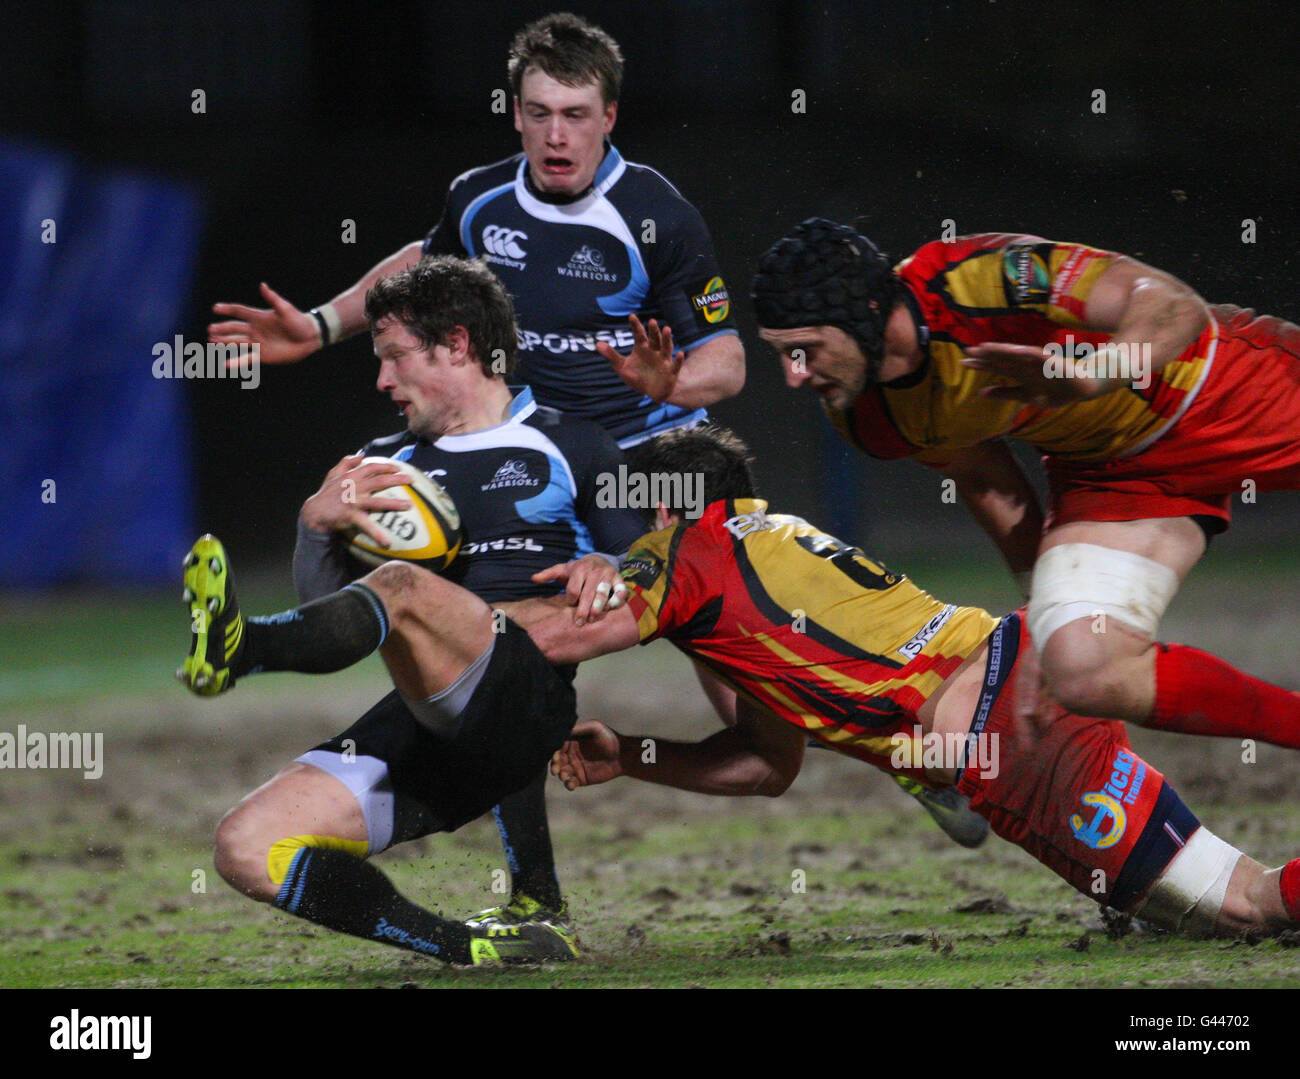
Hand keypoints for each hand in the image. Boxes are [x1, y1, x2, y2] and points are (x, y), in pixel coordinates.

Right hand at [209, 282, 322, 366]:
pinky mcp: (262, 355)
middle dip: (222, 328)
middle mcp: (255, 329)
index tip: (216, 308)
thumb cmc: (299, 321)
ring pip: (237, 342)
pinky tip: (225, 364)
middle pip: (234, 327)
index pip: (239, 311)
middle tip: (211, 329)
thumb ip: (273, 299)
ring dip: (224, 342)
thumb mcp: (286, 309)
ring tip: (212, 341)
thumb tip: (262, 285)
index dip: (228, 309)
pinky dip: (236, 362)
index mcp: (259, 316)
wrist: (310, 338)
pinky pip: (246, 359)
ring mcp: (258, 342)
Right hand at [300, 454, 410, 546]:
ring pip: (377, 502)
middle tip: (411, 480)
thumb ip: (345, 463)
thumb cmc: (326, 495)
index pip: (371, 467)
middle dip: (397, 479)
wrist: (313, 513)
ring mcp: (353, 502)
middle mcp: (354, 487)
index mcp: (351, 477)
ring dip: (394, 504)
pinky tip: (387, 542)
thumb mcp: (332, 475)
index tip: (398, 467)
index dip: (386, 466)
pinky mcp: (350, 516)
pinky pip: (366, 525)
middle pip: (379, 481)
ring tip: (409, 505)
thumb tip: (360, 454)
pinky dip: (376, 533)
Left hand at [532, 556, 628, 624]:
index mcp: (579, 569)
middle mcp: (594, 571)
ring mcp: (608, 575)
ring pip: (603, 593)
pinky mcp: (619, 579)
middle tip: (580, 623)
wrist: (598, 559)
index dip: (570, 599)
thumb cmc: (577, 570)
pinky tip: (610, 609)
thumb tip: (533, 578)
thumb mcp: (562, 570)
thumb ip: (548, 574)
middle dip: (583, 609)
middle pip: (588, 593)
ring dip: (599, 607)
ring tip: (594, 618)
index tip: (569, 606)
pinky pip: (620, 591)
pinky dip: (617, 600)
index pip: (573, 588)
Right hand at [551, 720, 622, 789]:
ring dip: (561, 774)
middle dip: (554, 765)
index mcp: (571, 741)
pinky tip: (571, 783)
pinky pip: (571, 783)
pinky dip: (569, 784)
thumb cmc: (609, 738)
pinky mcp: (581, 779)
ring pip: (562, 772)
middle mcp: (570, 754)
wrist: (623, 755)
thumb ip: (578, 728)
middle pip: (557, 761)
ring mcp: (575, 767)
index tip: (555, 756)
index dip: (554, 751)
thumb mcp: (594, 727)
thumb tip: (562, 730)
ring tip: (565, 775)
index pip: (557, 746)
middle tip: (555, 769)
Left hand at [597, 314, 683, 401]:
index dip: (636, 326)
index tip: (631, 316)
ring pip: (666, 348)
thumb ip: (611, 355)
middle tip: (652, 321)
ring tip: (667, 329)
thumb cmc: (637, 377)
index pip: (639, 334)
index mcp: (642, 348)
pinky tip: (681, 353)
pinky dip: (679, 360)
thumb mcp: (622, 367)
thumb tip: (597, 344)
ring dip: (667, 339)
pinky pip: (675, 365)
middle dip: (653, 331)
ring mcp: (664, 360)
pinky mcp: (671, 371)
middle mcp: (654, 351)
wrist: (652, 392)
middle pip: (654, 339)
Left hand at [963, 342, 1112, 406]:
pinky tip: (1014, 351)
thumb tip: (981, 393)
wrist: (1084, 387)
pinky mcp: (1052, 361)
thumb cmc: (1055, 389)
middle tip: (966, 351)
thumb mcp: (1026, 395)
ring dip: (1001, 351)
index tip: (963, 362)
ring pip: (1016, 355)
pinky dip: (1026, 353)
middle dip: (985, 356)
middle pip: (1002, 359)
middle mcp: (1026, 365)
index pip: (996, 367)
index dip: (981, 365)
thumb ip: (1005, 393)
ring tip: (984, 347)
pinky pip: (1038, 356)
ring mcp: (1038, 362)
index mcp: (1019, 373)